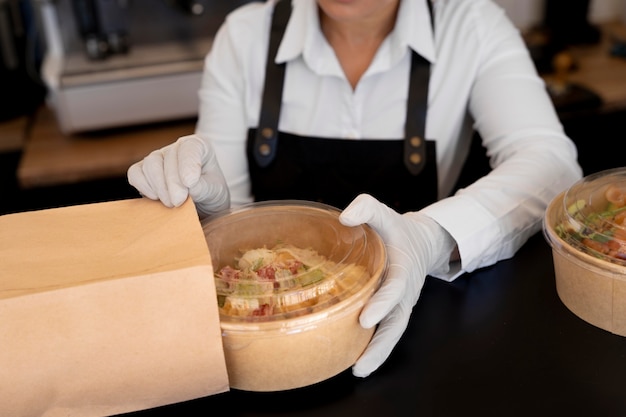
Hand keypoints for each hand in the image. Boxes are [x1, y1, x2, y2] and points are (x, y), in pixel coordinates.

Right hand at [127, 134, 229, 216]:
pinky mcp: (144, 171)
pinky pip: (136, 173)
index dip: (188, 165)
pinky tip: (156, 198)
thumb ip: (203, 188)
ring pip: (151, 164)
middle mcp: (176, 148)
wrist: (203, 204)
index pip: (190, 149)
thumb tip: (187, 186)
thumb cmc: (211, 194)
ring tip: (171, 204)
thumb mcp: (216, 192)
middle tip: (179, 202)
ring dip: (159, 186)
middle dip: (173, 183)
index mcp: (199, 146)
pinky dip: (143, 186)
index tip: (190, 183)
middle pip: (168, 158)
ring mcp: (159, 158)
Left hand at [339, 194, 454, 376]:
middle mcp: (405, 292)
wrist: (420, 242)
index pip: (396, 288)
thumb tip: (344, 217)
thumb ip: (367, 208)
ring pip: (392, 334)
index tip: (365, 318)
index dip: (383, 303)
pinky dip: (374, 348)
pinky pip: (386, 332)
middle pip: (396, 323)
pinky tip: (354, 360)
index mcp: (404, 268)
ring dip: (378, 353)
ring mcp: (401, 305)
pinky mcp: (394, 311)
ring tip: (358, 370)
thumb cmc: (397, 229)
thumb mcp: (384, 213)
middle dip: (381, 345)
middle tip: (360, 362)